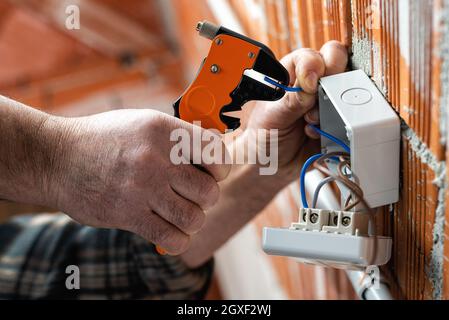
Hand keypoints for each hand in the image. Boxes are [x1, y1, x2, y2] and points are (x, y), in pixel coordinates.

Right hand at [48, 109, 230, 254]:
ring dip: (191, 220)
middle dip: (205, 197)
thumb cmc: (105, 139)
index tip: (212, 174)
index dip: (220, 169)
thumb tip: (216, 149)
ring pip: (194, 218)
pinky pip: (173, 238)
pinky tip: (169, 230)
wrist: (57, 157)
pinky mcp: (128, 215)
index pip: (217, 155)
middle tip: (191, 195)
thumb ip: (180, 136)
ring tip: (178, 212)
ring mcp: (142, 189)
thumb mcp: (143, 123)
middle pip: (209, 192)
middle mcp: (156, 159)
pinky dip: (178, 240)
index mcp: (164, 130)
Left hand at [246, 41, 347, 179]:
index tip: (308, 84)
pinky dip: (336, 126)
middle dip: (331, 80)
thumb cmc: (264, 135)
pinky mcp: (337, 122)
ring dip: (332, 106)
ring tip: (310, 122)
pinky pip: (349, 118)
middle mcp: (312, 85)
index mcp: (291, 74)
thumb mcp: (272, 115)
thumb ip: (291, 99)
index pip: (310, 57)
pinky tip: (316, 134)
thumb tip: (310, 86)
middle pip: (337, 64)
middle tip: (319, 99)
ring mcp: (327, 103)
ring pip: (347, 89)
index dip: (313, 66)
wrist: (270, 166)